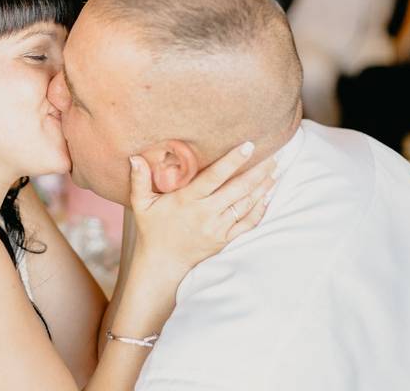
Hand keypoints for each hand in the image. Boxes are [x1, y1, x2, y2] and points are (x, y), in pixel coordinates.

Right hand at [129, 142, 275, 274]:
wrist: (163, 264)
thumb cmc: (152, 230)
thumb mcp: (141, 205)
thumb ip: (140, 180)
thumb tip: (134, 157)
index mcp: (188, 200)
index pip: (214, 177)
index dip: (233, 161)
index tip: (249, 146)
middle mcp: (206, 213)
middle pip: (237, 189)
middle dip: (257, 171)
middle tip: (274, 154)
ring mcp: (218, 228)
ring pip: (246, 205)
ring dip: (262, 187)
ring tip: (274, 170)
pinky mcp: (225, 240)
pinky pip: (247, 224)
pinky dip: (260, 209)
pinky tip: (268, 196)